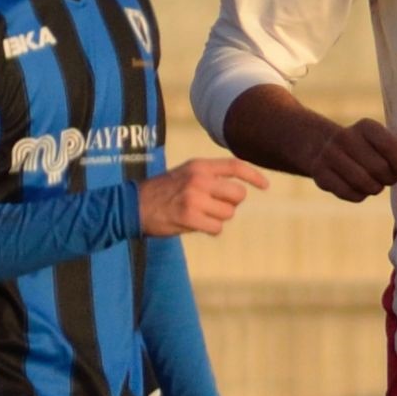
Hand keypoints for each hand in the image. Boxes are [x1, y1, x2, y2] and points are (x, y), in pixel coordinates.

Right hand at [137, 156, 263, 238]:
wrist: (131, 205)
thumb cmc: (162, 192)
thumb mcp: (185, 174)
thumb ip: (210, 177)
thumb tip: (240, 190)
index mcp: (199, 166)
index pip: (235, 166)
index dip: (254, 176)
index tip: (266, 186)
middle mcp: (199, 179)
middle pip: (238, 195)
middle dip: (231, 204)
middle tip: (214, 207)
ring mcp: (194, 198)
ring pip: (229, 213)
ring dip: (218, 218)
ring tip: (198, 214)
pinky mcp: (189, 217)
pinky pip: (217, 228)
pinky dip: (210, 230)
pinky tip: (194, 224)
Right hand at [304, 118, 396, 202]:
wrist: (328, 149)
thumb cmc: (371, 148)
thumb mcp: (391, 141)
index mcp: (366, 126)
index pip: (389, 145)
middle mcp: (345, 137)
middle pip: (379, 168)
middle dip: (390, 178)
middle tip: (389, 178)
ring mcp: (329, 155)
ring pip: (364, 183)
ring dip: (376, 188)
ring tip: (376, 184)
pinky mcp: (320, 173)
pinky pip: (349, 193)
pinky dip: (360, 195)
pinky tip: (360, 188)